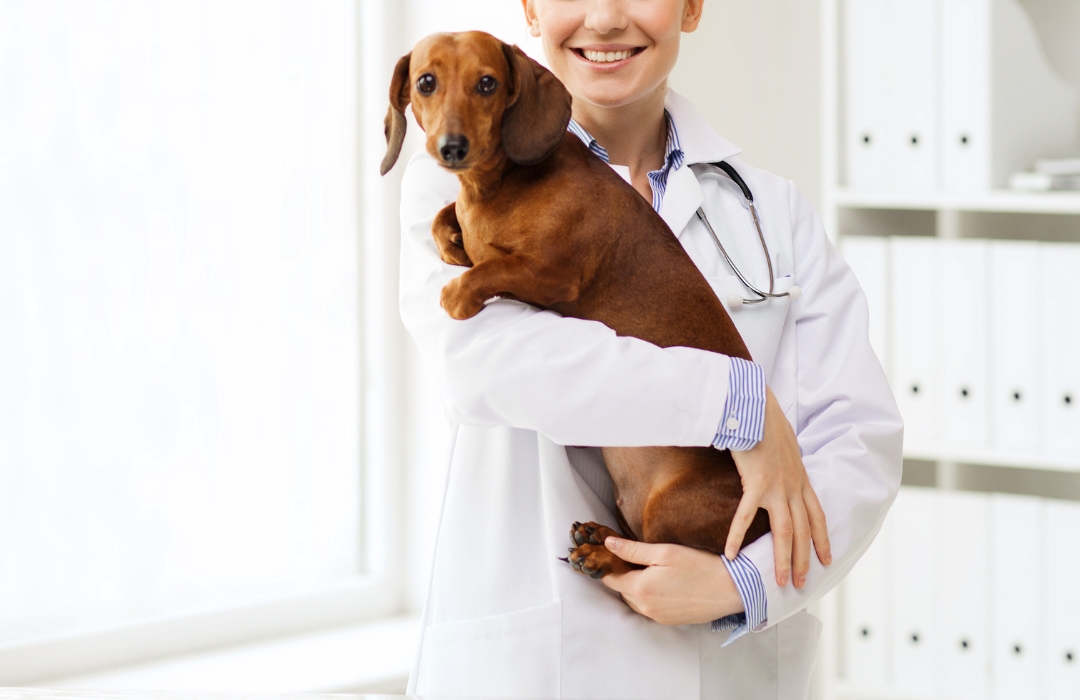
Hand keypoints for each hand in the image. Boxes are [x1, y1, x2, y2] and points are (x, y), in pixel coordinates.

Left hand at [600, 537, 742, 624]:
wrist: (730, 589)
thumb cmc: (698, 566)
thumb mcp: (664, 552)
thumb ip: (633, 550)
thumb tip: (608, 544)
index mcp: (640, 588)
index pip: (610, 579)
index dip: (607, 565)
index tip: (610, 553)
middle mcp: (645, 607)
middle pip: (622, 590)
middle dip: (623, 575)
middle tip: (633, 557)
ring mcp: (657, 616)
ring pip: (635, 600)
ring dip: (636, 587)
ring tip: (649, 569)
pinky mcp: (669, 621)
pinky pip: (649, 608)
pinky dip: (649, 596)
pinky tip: (663, 584)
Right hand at [727, 387, 830, 587]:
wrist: (756, 406)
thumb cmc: (765, 420)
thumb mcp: (785, 443)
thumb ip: (786, 461)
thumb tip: (782, 465)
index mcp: (801, 478)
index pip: (817, 516)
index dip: (823, 540)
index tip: (827, 559)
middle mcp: (793, 486)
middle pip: (804, 531)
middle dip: (805, 559)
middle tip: (802, 584)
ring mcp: (777, 486)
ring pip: (785, 531)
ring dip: (784, 559)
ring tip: (781, 580)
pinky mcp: (756, 483)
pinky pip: (745, 516)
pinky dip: (737, 537)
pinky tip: (731, 555)